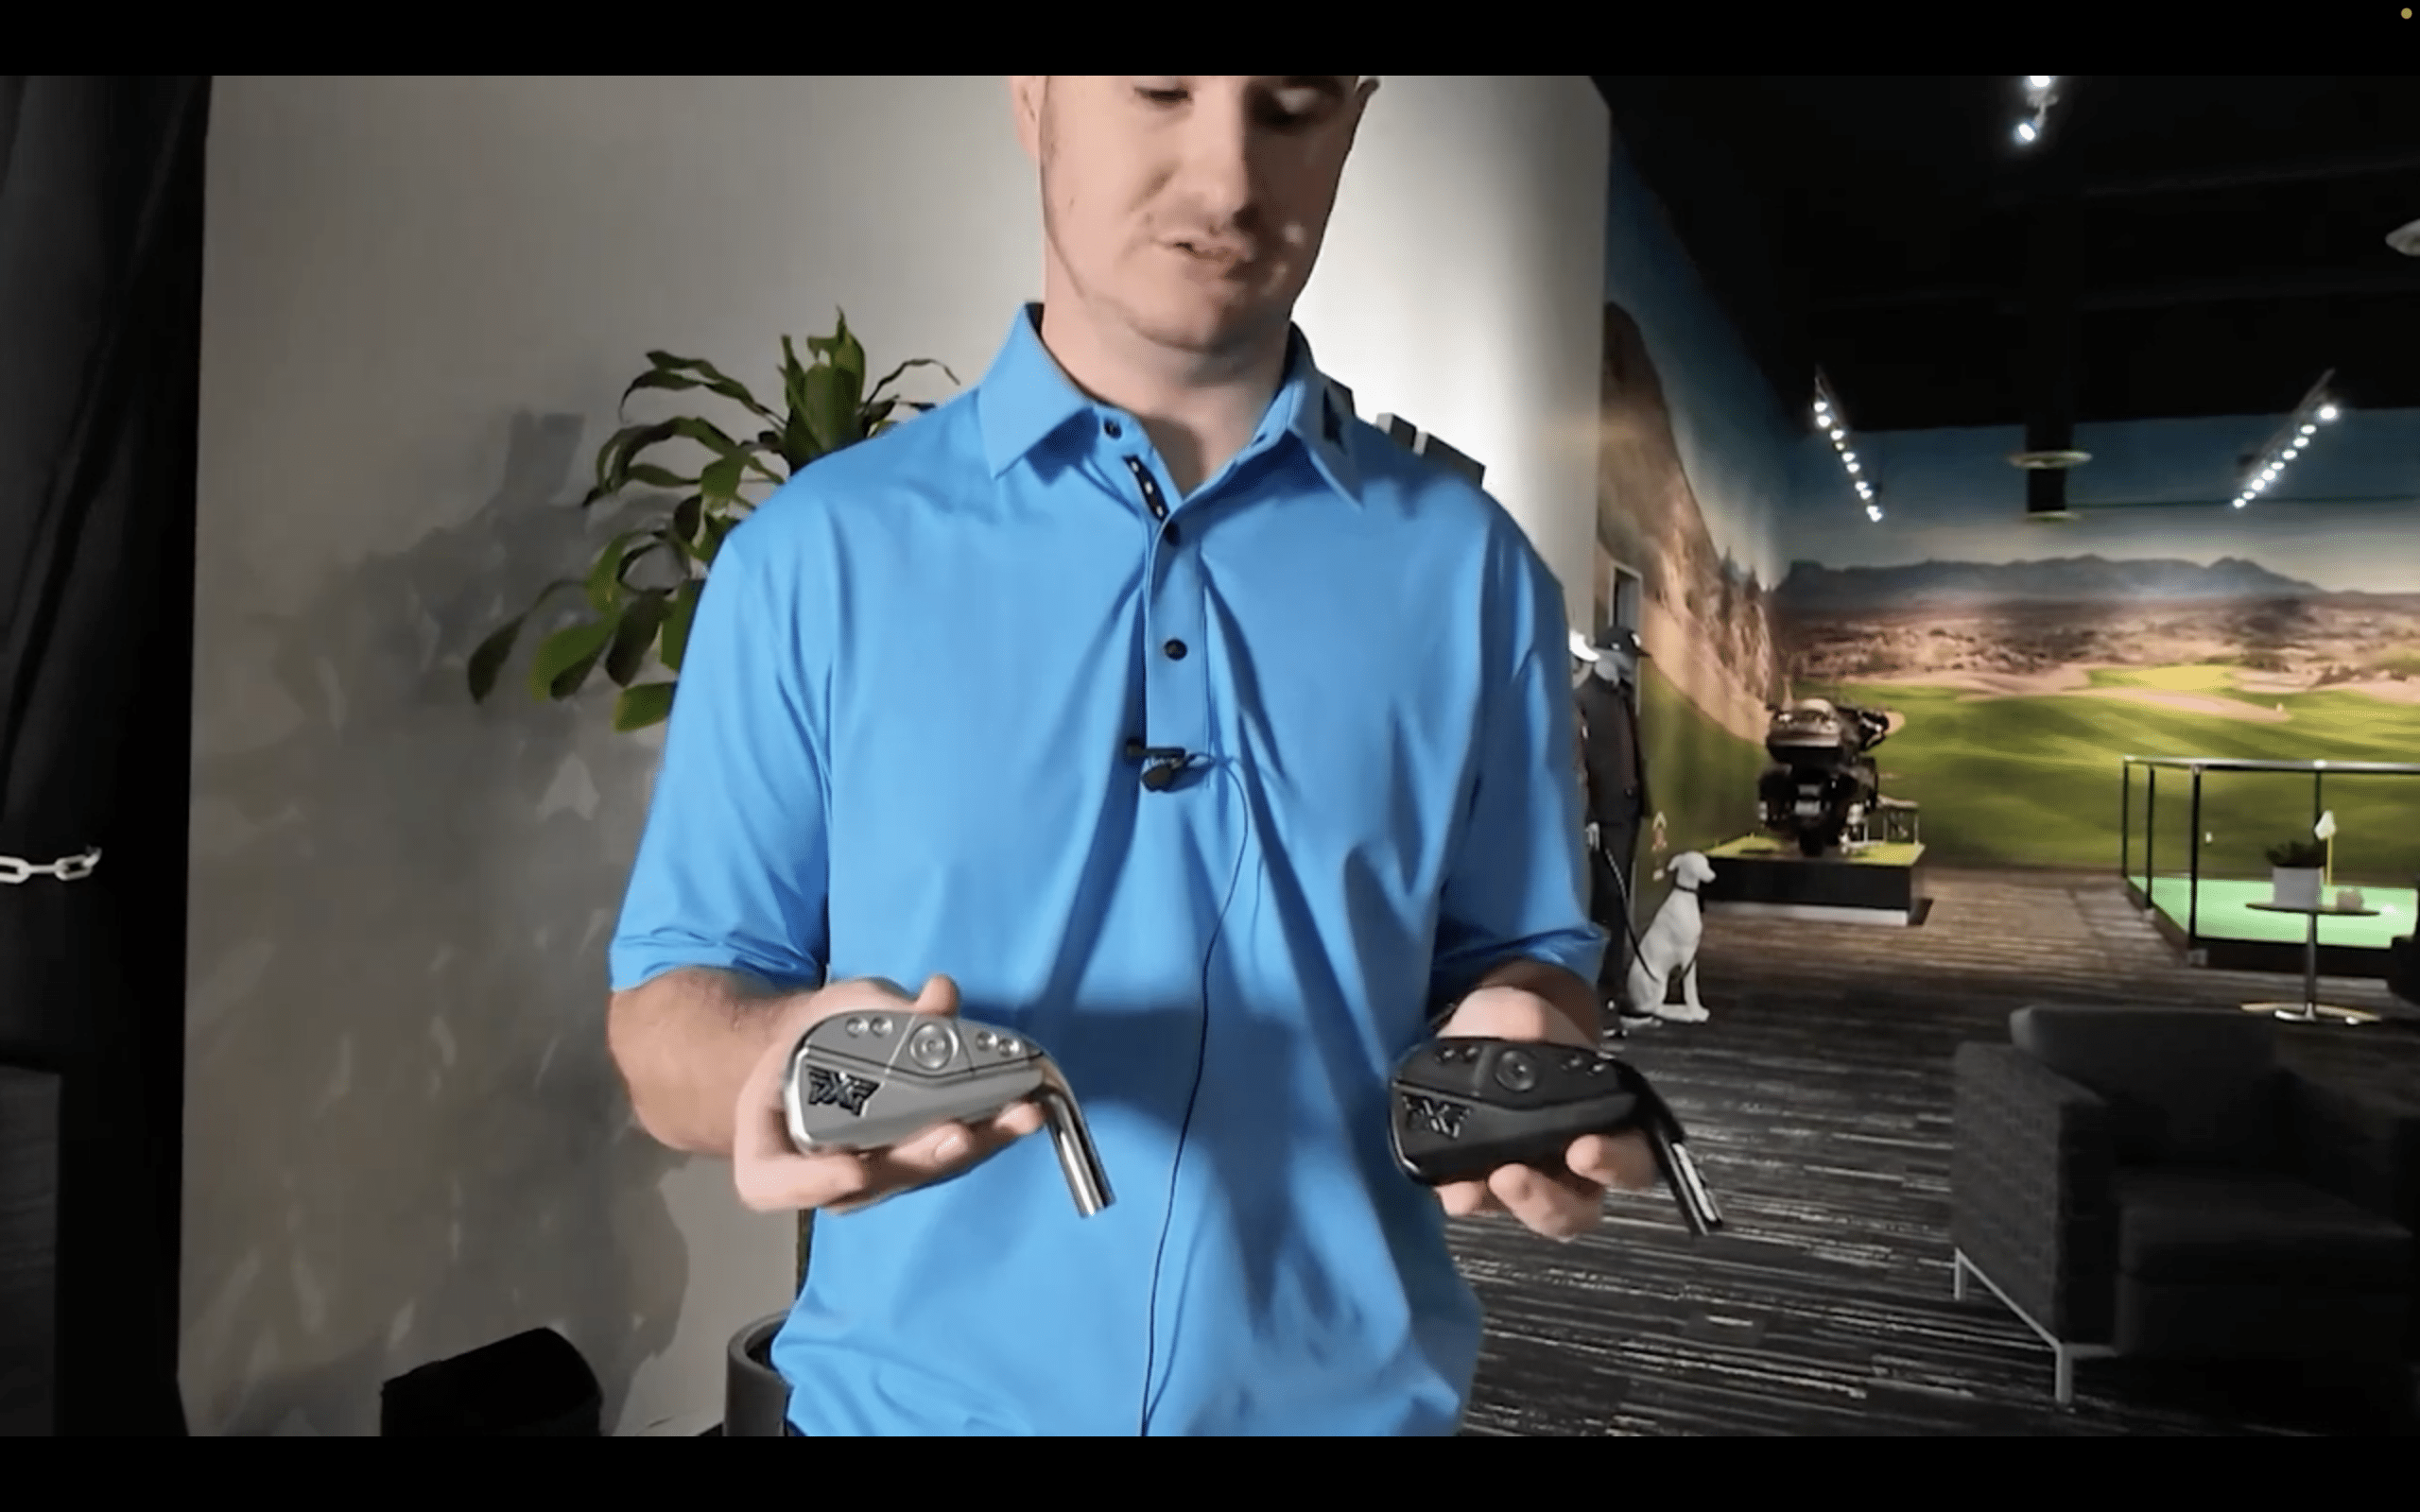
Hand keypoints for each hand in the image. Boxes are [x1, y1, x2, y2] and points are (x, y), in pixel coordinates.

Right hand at [730, 972, 1045, 1214]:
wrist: (810, 1053)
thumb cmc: (808, 1037)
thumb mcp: (832, 1009)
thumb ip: (879, 1006)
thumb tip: (940, 996)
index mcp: (768, 1145)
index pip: (777, 1181)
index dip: (815, 1182)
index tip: (853, 1166)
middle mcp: (821, 1173)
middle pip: (869, 1181)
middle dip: (919, 1156)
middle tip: (957, 1133)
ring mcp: (873, 1173)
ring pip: (918, 1171)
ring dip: (971, 1146)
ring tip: (1017, 1116)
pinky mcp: (915, 1159)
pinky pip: (946, 1154)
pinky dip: (986, 1133)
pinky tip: (1022, 1111)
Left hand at [1432, 985, 1658, 1240]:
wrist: (1480, 1031)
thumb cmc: (1519, 1028)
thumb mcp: (1523, 1012)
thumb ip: (1530, 1018)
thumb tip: (1526, 1025)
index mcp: (1606, 1120)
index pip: (1634, 1159)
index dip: (1616, 1163)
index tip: (1585, 1152)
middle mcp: (1574, 1163)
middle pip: (1581, 1207)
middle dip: (1551, 1200)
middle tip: (1519, 1177)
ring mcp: (1532, 1177)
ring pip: (1535, 1213)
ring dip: (1512, 1203)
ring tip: (1490, 1180)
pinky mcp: (1485, 1183)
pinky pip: (1480, 1203)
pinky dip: (1468, 1198)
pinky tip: (1455, 1187)